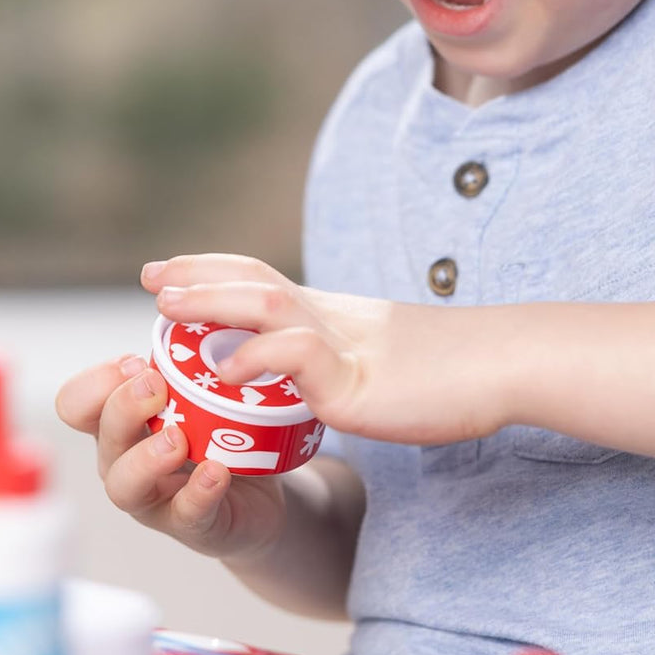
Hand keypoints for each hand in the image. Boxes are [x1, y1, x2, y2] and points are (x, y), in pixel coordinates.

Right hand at [54, 353, 288, 561]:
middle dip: (122, 405)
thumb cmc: (217, 429)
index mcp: (117, 420)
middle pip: (100, 435)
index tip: (135, 361)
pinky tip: (217, 471)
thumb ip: (183, 353)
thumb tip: (185, 290)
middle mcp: (124, 458)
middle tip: (155, 384)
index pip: (75, 402)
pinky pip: (186, 514)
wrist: (261, 491)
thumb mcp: (195, 386)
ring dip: (147, 456)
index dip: (96, 381)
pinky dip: (199, 491)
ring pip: (125, 484)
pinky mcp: (194, 524)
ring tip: (177, 438)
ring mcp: (154, 497)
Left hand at [142, 253, 509, 445]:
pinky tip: (228, 367)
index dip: (211, 273)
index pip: (260, 281)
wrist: (502, 365)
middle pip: (252, 283)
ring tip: (168, 304)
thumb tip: (312, 369)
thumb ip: (336, 359)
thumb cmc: (447, 369)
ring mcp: (340, 347)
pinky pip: (299, 358)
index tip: (168, 273)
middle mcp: (328, 320)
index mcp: (329, 316)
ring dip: (213, 302)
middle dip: (197, 278)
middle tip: (152, 277)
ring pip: (265, 308)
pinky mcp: (355, 381)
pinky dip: (259, 357)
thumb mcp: (378, 355)